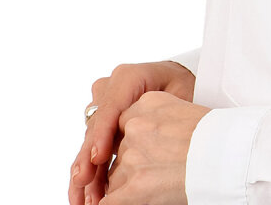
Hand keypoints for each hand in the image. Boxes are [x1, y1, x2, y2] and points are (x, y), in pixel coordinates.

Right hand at [70, 61, 195, 204]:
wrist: (182, 82)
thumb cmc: (186, 88)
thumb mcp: (182, 98)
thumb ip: (161, 118)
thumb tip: (147, 148)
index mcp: (130, 77)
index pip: (111, 106)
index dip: (102, 133)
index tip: (98, 158)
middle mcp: (111, 88)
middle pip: (96, 126)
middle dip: (88, 158)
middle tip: (84, 183)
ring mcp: (104, 103)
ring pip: (89, 140)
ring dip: (85, 170)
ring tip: (85, 199)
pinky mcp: (103, 120)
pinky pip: (92, 145)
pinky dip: (89, 170)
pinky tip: (86, 193)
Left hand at [105, 92, 209, 203]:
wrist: (229, 154)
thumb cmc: (218, 136)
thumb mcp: (187, 111)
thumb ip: (161, 120)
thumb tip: (154, 140)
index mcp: (148, 103)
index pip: (125, 125)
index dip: (134, 144)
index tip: (144, 154)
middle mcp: (135, 126)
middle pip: (119, 152)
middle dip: (131, 166)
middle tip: (156, 173)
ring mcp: (132, 156)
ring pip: (114, 178)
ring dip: (127, 187)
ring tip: (155, 187)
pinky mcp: (134, 187)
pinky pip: (109, 201)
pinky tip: (113, 204)